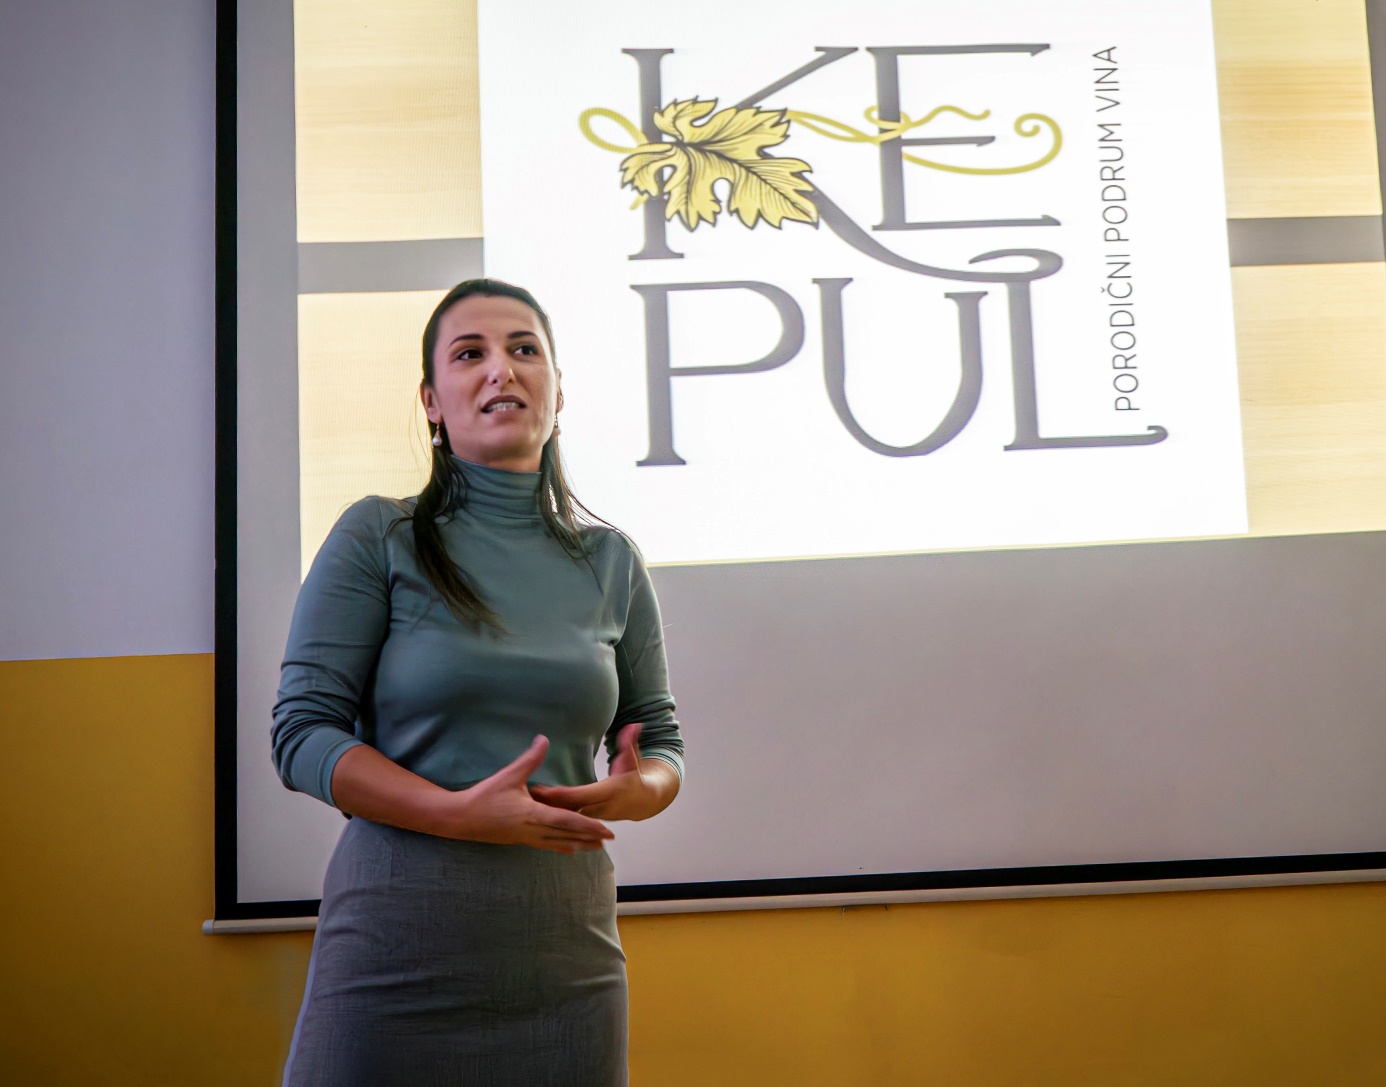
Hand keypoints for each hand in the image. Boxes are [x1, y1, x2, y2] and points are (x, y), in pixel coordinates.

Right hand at [437, 735, 614, 853]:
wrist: (461, 819)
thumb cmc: (485, 796)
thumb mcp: (509, 775)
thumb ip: (530, 759)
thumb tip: (544, 739)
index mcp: (533, 814)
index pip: (567, 821)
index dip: (588, 825)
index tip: (605, 830)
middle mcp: (533, 829)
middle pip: (567, 835)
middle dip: (589, 837)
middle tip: (609, 839)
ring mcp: (527, 837)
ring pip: (558, 842)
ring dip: (579, 844)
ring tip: (596, 847)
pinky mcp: (520, 840)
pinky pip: (546, 845)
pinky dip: (561, 846)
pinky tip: (570, 850)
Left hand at [529, 723, 679, 821]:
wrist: (643, 801)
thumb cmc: (634, 775)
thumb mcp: (632, 757)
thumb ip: (629, 742)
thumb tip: (634, 725)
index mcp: (609, 792)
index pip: (579, 795)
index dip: (558, 794)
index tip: (538, 789)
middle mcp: (601, 808)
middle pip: (568, 810)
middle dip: (545, 807)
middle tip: (520, 798)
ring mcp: (595, 819)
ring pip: (566, 821)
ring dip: (545, 816)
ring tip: (520, 809)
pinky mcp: (589, 824)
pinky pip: (568, 826)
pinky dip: (551, 822)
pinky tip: (533, 819)